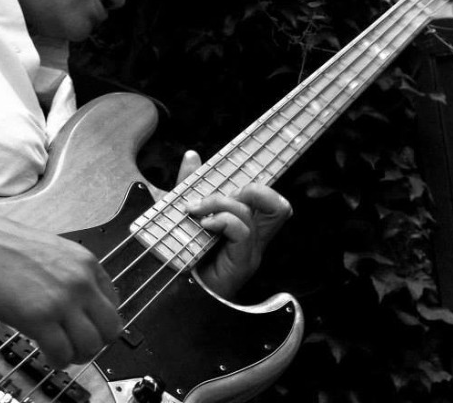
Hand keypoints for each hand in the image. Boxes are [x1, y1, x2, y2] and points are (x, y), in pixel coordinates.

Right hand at [0, 207, 122, 367]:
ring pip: (91, 346)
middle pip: (111, 329)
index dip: (100, 322)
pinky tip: (48, 355)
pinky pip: (62, 354)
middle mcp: (81, 281)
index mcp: (87, 263)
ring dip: (78, 356)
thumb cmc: (6, 248)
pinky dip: (58, 361)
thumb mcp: (55, 252)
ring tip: (63, 353)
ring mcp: (62, 300)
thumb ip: (73, 274)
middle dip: (96, 344)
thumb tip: (82, 302)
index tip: (87, 329)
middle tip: (78, 348)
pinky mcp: (39, 318)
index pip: (114, 304)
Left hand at [175, 151, 292, 298]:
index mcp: (244, 224)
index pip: (269, 198)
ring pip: (253, 212)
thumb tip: (193, 156)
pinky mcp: (242, 262)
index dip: (261, 182)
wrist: (175, 296)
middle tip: (214, 196)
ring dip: (222, 202)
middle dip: (251, 188)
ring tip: (198, 211)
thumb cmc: (179, 256)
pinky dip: (223, 220)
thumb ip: (188, 185)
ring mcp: (250, 251)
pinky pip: (242, 230)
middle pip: (277, 203)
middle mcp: (253, 237)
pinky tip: (204, 225)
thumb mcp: (179, 212)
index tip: (240, 164)